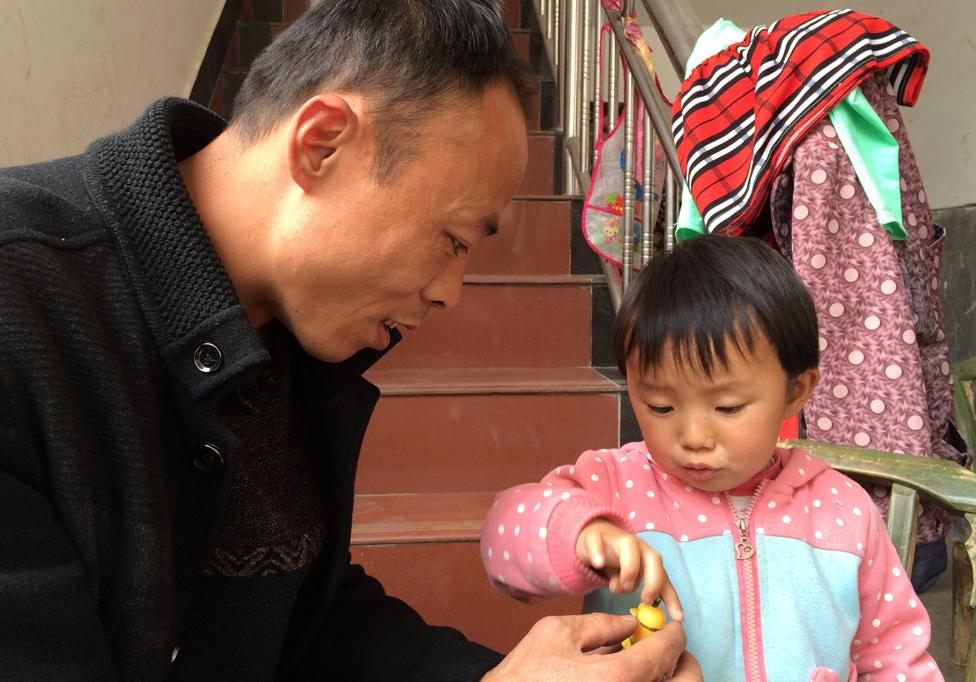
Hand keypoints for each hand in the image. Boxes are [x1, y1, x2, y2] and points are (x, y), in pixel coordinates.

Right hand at [482, 614, 700, 680]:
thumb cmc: (525, 674)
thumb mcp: (558, 633)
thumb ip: (601, 625)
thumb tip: (631, 624)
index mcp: (616, 678)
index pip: (664, 653)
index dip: (673, 635)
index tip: (673, 628)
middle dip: (683, 664)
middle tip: (669, 651)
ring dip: (666, 679)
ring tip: (647, 665)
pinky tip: (627, 678)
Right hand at [576, 519, 682, 620]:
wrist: (594, 538)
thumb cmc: (618, 562)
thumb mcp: (630, 578)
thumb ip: (636, 590)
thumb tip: (645, 614)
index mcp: (649, 559)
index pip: (664, 579)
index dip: (672, 598)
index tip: (678, 618)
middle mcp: (638, 547)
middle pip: (653, 558)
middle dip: (653, 581)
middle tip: (645, 600)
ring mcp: (617, 540)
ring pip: (629, 546)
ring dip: (629, 568)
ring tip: (621, 585)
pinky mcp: (595, 538)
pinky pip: (598, 542)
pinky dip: (599, 552)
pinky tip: (598, 563)